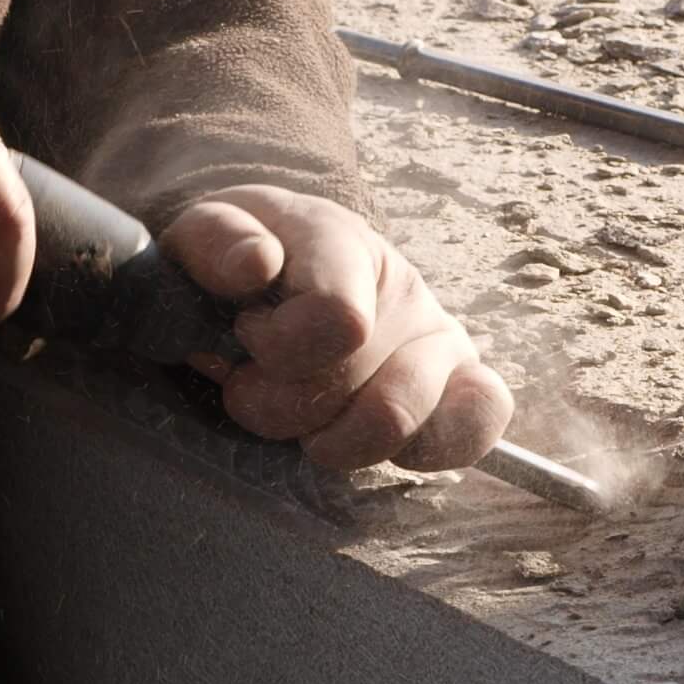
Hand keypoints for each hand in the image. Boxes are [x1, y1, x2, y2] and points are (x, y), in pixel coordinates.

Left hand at [162, 186, 511, 471]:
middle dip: (278, 406)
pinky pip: (478, 427)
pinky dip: (422, 449)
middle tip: (252, 381)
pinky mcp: (466, 384)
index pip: (337, 318)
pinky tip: (367, 435)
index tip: (242, 337)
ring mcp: (441, 338)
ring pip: (399, 422)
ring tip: (305, 415)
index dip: (277, 351)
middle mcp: (404, 288)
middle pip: (347, 387)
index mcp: (341, 243)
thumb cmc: (240, 262)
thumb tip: (256, 264)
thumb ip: (214, 240)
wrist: (284, 268)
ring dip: (332, 440)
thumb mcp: (205, 235)